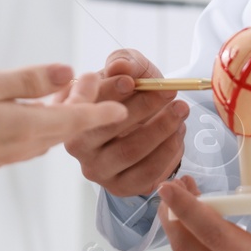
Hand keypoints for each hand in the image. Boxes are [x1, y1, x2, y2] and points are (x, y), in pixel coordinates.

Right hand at [0, 64, 125, 179]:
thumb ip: (29, 79)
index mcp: (24, 127)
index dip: (102, 112)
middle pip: (64, 128)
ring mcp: (4, 156)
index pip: (76, 121)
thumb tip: (68, 73)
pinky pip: (28, 141)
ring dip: (61, 117)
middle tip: (91, 81)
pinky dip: (40, 125)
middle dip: (83, 108)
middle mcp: (20, 147)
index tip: (124, 106)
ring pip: (46, 135)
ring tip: (66, 92)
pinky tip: (32, 109)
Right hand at [62, 49, 189, 197]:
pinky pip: (147, 174)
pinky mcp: (121, 187)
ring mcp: (98, 170)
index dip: (108, 92)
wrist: (143, 120)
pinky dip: (168, 152)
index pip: (84, 104)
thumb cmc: (128, 92)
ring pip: (131, 152)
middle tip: (169, 92)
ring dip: (162, 129)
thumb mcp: (127, 69)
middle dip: (143, 108)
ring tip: (180, 110)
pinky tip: (179, 133)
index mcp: (70, 113)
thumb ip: (124, 63)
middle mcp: (77, 146)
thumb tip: (121, 67)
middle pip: (108, 129)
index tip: (131, 81)